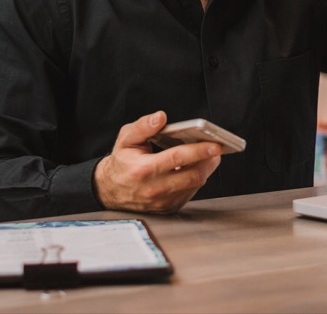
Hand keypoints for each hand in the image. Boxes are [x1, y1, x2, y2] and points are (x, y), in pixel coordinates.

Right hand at [93, 111, 221, 213]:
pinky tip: (196, 167)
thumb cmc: (122, 162)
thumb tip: (160, 117)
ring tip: (209, 155)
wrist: (109, 190)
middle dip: (209, 161)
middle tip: (217, 148)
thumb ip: (143, 126)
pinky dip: (196, 179)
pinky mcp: (168, 208)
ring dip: (205, 169)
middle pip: (192, 175)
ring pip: (194, 185)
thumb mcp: (126, 139)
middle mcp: (154, 189)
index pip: (177, 158)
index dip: (199, 151)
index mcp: (143, 170)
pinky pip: (190, 192)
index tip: (215, 145)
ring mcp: (162, 201)